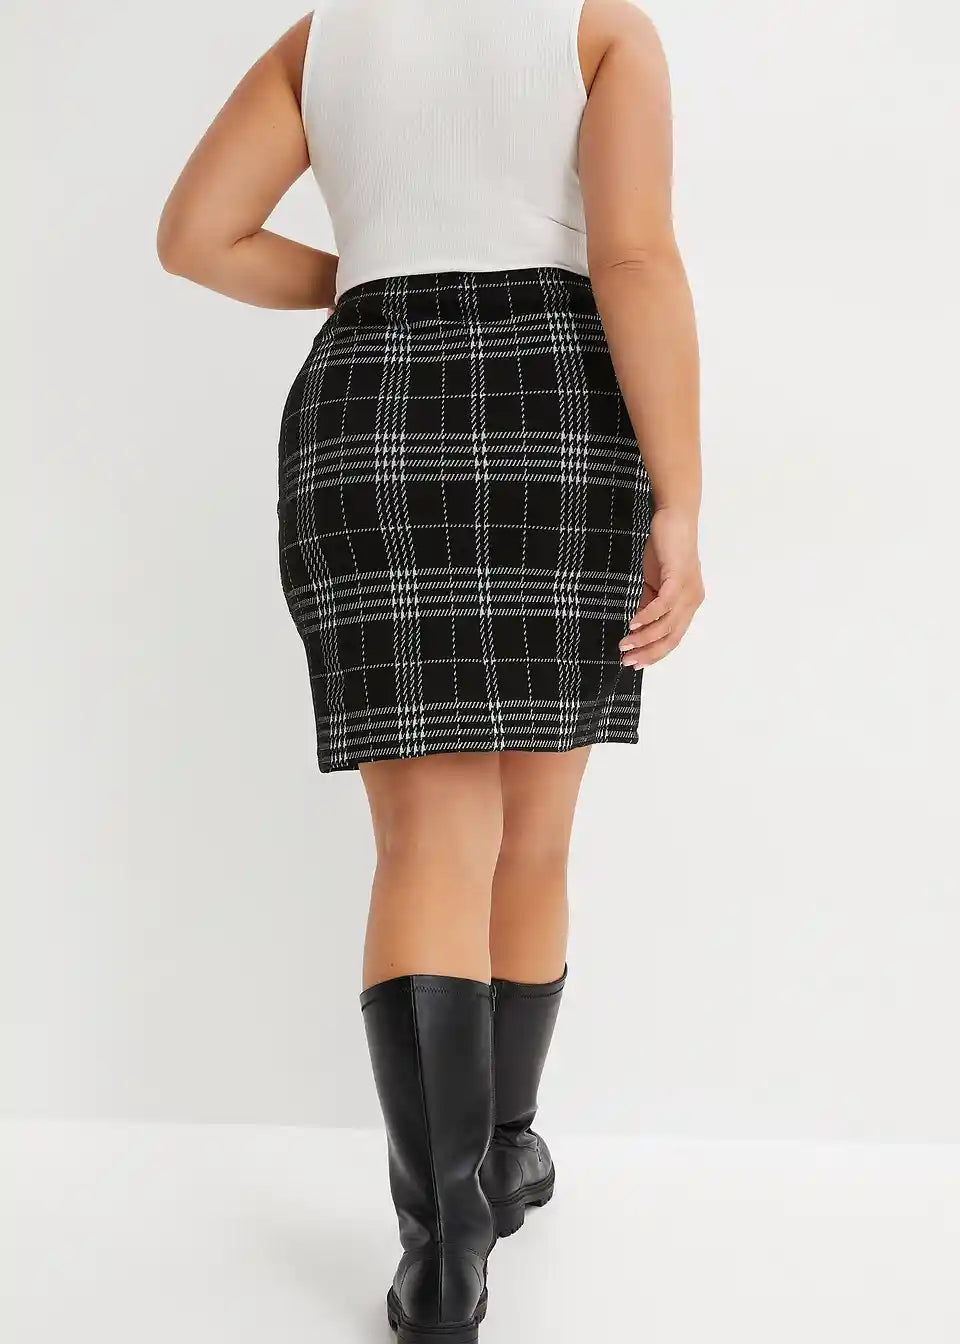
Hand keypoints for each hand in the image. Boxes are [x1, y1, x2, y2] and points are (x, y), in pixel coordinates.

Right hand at [619, 507, 704, 667]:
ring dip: (644, 638)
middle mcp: (693, 601)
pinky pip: (664, 605)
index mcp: (688, 604)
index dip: (655, 654)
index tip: (635, 663)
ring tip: (625, 645)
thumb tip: (635, 625)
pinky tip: (633, 623)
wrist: (673, 517)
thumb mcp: (652, 582)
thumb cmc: (663, 547)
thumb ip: (647, 603)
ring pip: (668, 626)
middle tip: (627, 661)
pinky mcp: (679, 578)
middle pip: (672, 638)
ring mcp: (689, 591)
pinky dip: (648, 617)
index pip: (673, 638)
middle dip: (648, 653)